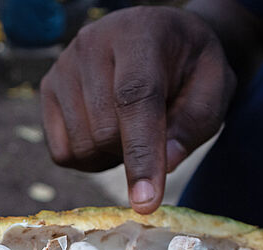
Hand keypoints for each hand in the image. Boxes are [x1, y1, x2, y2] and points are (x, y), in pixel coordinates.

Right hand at [40, 7, 235, 213]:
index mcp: (139, 36)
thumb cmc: (189, 67)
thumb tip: (165, 165)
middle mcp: (91, 45)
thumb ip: (194, 124)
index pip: (135, 100)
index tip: (146, 202)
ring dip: (112, 156)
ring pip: (82, 147)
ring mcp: (63, 67)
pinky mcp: (48, 90)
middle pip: (105, 132)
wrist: (159, 36)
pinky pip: (63, 152)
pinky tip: (107, 133)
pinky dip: (89, 158)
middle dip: (134, 152)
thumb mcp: (214, 87)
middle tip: (157, 132)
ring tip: (131, 127)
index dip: (141, 153)